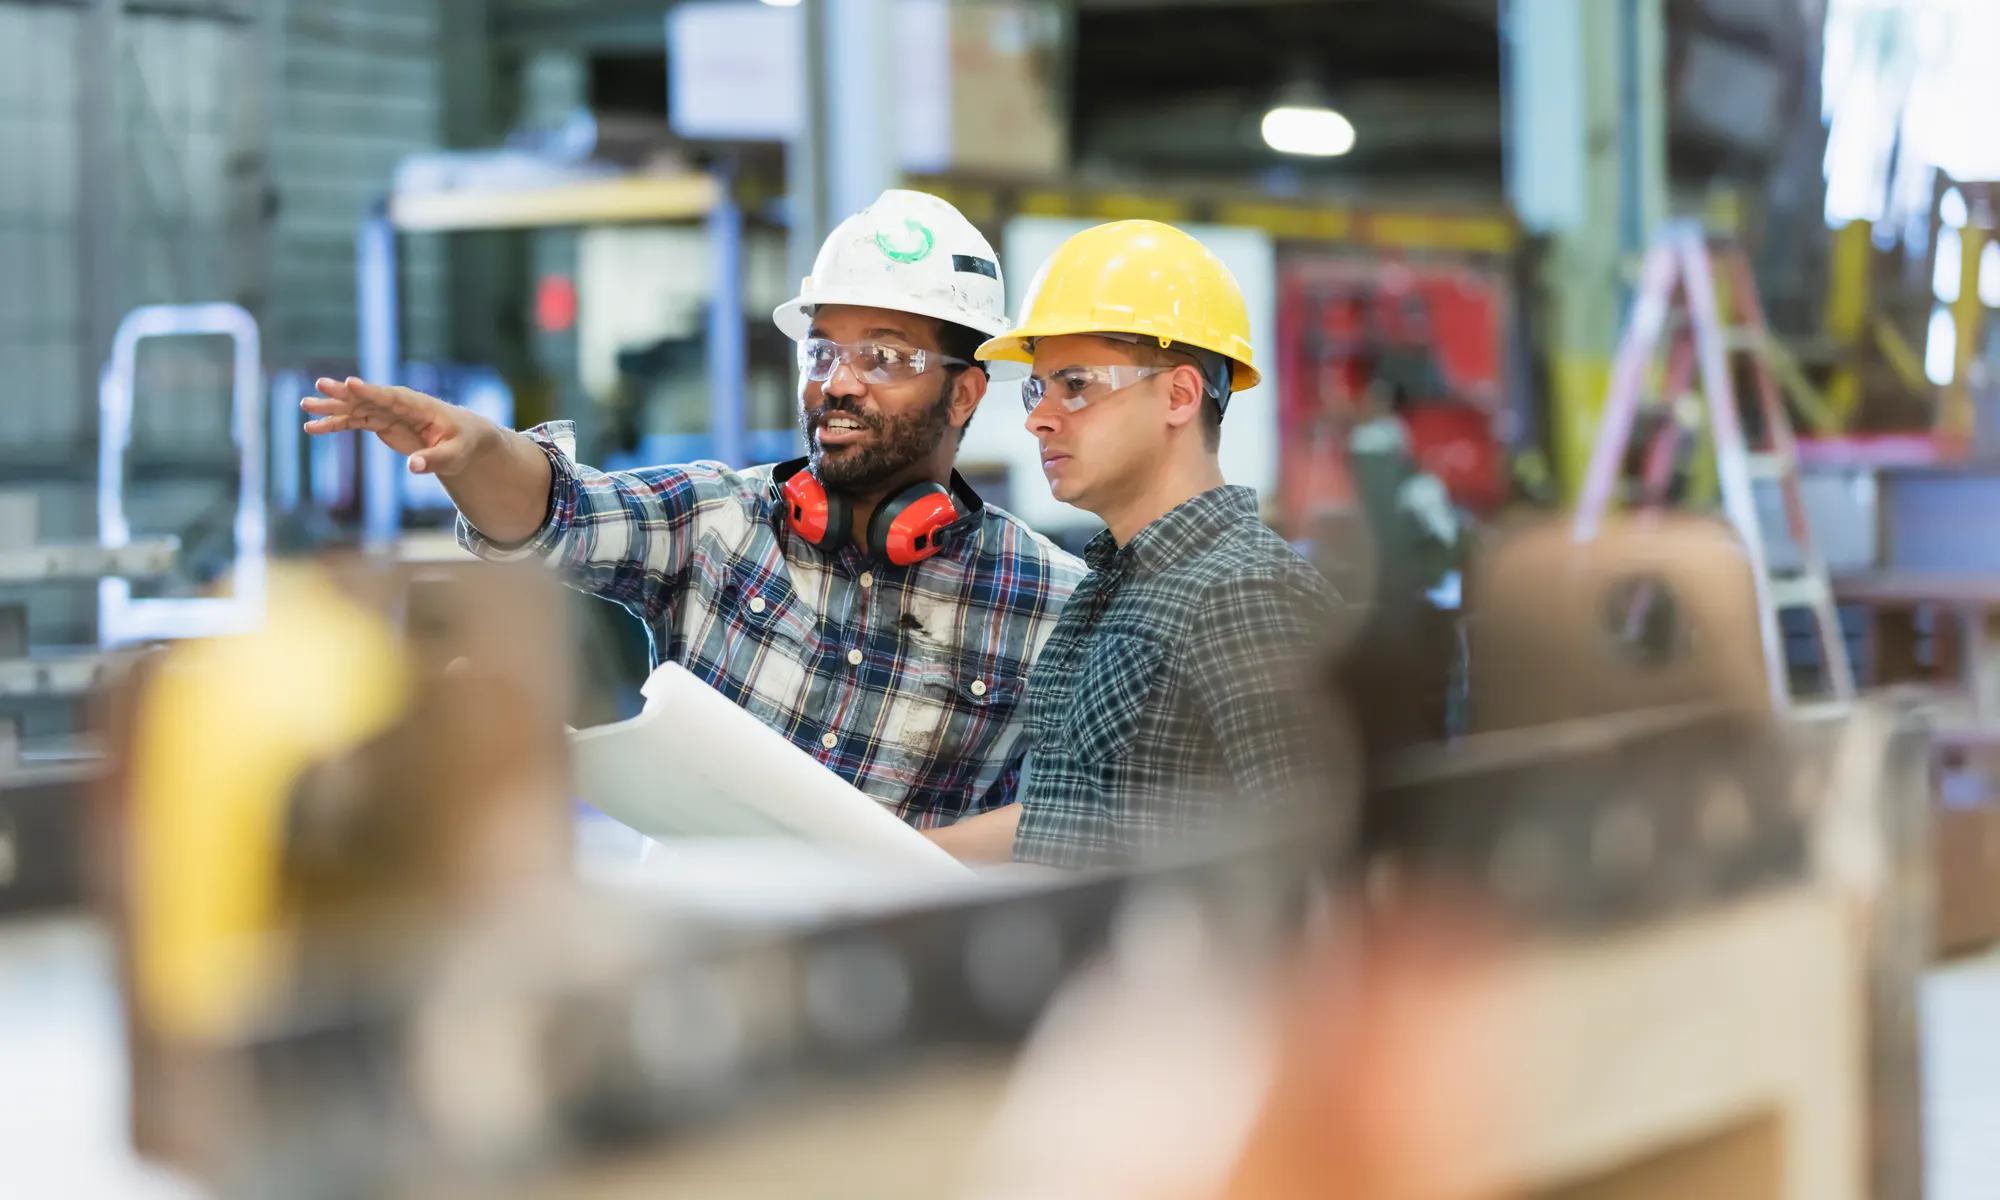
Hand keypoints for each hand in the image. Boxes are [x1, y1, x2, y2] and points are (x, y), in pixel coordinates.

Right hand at [300, 376, 491, 475]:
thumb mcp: (454, 455)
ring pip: (355, 408)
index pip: (392, 396)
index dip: (371, 391)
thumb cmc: (461, 444)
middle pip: (368, 397)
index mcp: (419, 406)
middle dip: (344, 393)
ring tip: (305, 406)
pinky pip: (353, 421)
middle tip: (320, 385)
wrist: (461, 437)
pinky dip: (334, 424)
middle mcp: (399, 404)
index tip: (350, 383)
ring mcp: (387, 412)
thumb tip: (413, 467)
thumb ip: (434, 460)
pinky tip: (312, 429)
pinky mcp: (380, 422)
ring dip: (332, 408)